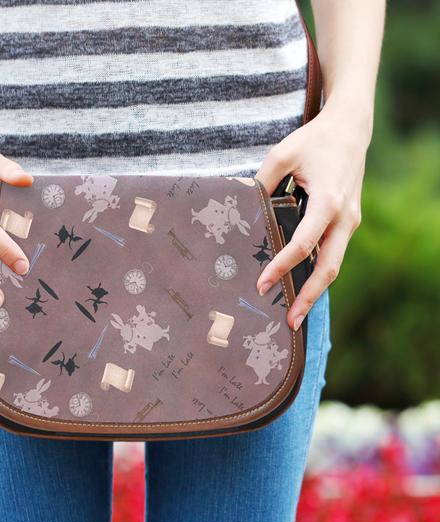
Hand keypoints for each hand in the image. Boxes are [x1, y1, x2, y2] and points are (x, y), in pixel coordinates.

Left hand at [255, 101, 369, 330]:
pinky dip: (318, 273)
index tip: (261, 285)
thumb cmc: (314, 140)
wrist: (350, 128)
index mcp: (328, 202)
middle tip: (289, 323)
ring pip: (333, 265)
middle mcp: (345, 218)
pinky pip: (332, 254)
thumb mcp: (282, 155)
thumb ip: (261, 184)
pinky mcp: (347, 222)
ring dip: (315, 291)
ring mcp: (350, 222)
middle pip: (328, 269)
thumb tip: (242, 212)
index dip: (281, 267)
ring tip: (293, 313)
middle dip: (308, 298)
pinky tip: (301, 285)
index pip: (302, 245)